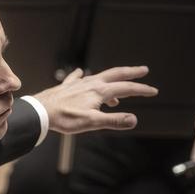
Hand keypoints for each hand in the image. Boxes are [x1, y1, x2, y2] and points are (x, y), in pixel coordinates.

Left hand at [32, 66, 157, 133]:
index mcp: (100, 91)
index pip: (127, 89)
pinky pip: (78, 78)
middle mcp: (91, 83)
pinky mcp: (68, 86)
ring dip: (113, 80)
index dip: (142, 90)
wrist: (41, 111)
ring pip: (100, 77)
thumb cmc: (65, 118)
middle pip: (116, 74)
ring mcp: (79, 83)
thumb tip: (134, 119)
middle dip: (132, 73)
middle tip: (144, 70)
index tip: (153, 91)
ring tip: (118, 90)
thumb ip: (114, 121)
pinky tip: (81, 73)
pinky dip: (84, 76)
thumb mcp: (93, 123)